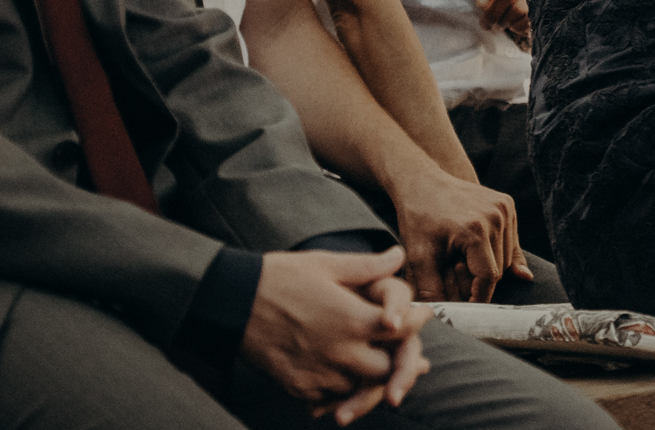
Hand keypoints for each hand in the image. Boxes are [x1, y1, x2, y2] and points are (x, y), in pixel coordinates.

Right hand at [241, 247, 429, 420]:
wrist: (232, 303)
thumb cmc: (281, 277)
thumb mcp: (328, 263)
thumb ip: (368, 266)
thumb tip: (398, 256)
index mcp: (353, 319)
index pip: (403, 329)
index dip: (416, 321)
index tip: (422, 314)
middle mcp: (341, 351)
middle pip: (388, 367)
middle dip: (398, 356)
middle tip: (403, 347)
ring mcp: (320, 373)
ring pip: (361, 386)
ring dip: (371, 375)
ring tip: (378, 362)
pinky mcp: (299, 387)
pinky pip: (331, 398)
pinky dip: (342, 391)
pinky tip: (345, 377)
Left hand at [389, 161, 527, 301]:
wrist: (421, 182)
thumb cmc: (418, 219)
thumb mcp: (419, 258)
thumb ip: (434, 290)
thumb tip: (448, 319)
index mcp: (476, 230)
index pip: (488, 278)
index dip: (477, 298)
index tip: (465, 308)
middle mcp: (497, 216)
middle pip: (499, 269)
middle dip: (479, 281)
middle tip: (454, 275)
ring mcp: (505, 208)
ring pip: (507, 257)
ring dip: (489, 266)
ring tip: (461, 259)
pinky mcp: (507, 204)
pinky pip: (510, 241)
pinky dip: (497, 252)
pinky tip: (478, 251)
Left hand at [472, 0, 529, 42]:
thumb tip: (483, 3)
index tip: (481, 5)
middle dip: (492, 14)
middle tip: (485, 24)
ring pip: (518, 10)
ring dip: (503, 22)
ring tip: (497, 24)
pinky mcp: (546, 6)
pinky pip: (528, 21)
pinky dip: (516, 27)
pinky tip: (512, 24)